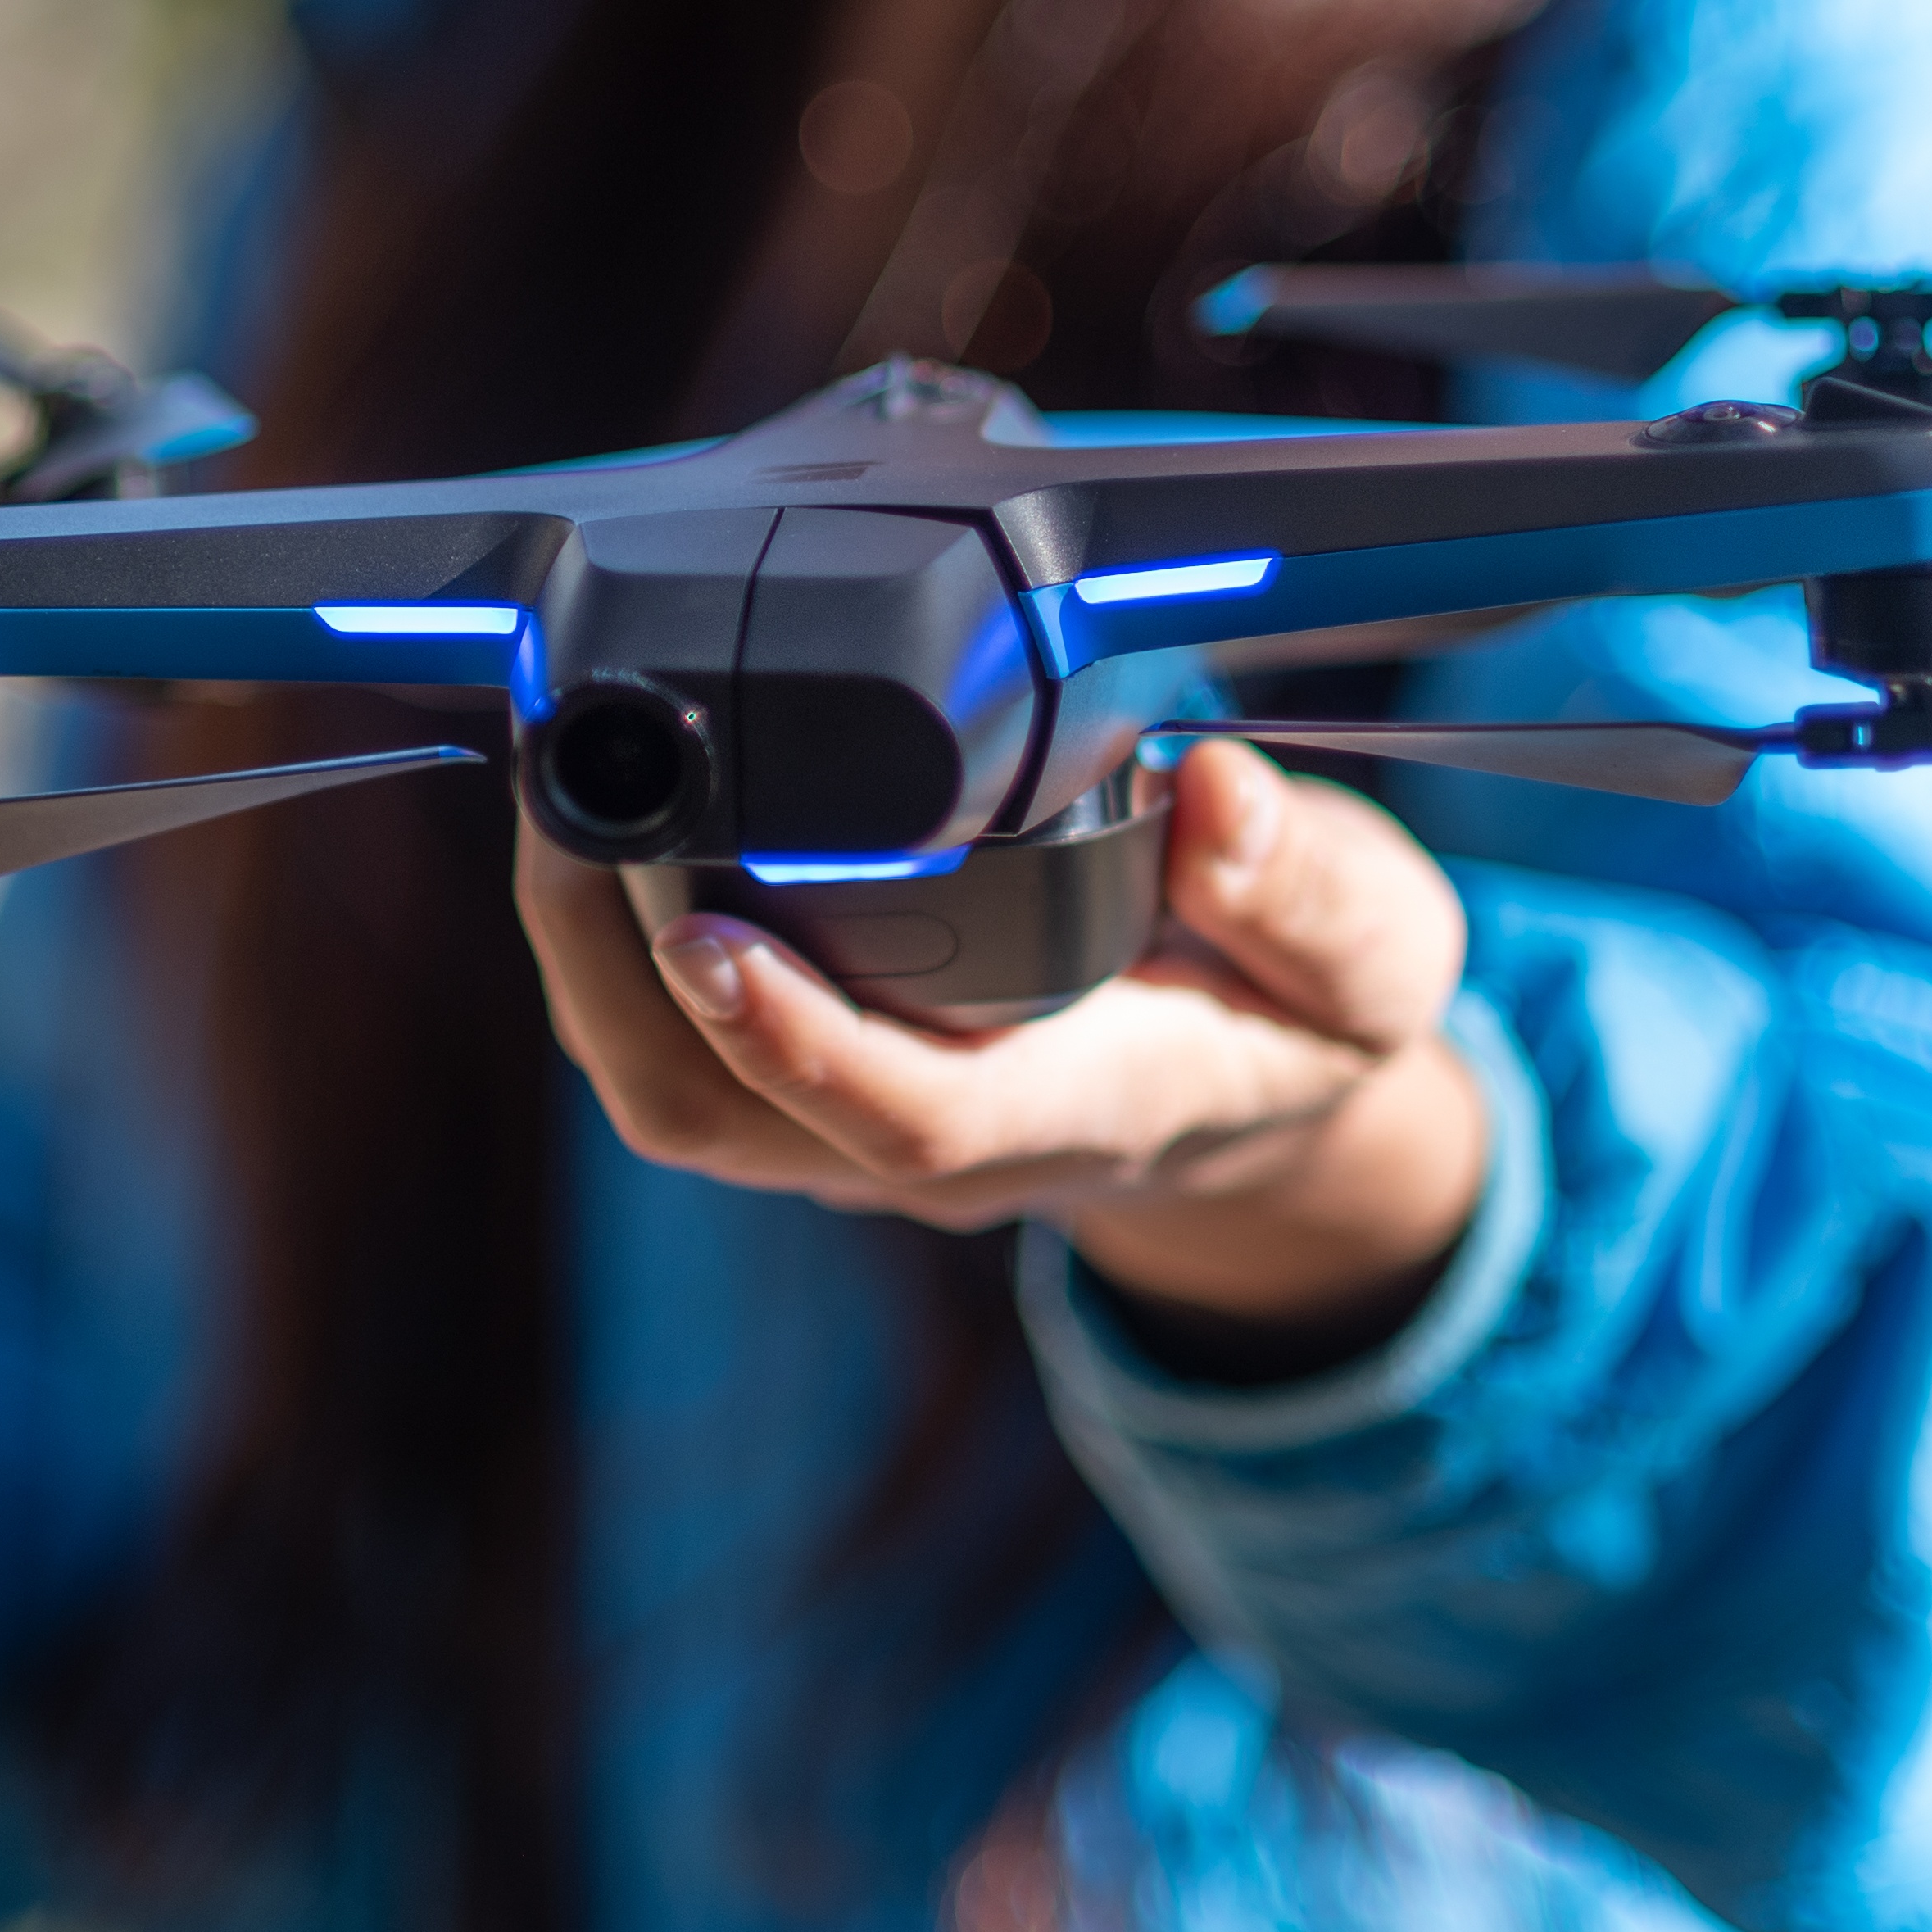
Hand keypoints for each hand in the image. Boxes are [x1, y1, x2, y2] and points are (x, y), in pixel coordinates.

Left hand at [514, 741, 1486, 1369]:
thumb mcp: (1374, 949)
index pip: (908, 1112)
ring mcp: (854, 1134)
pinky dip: (602, 948)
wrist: (1259, 1091)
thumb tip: (1220, 794)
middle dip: (612, 963)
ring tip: (557, 784)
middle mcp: (939, 1147)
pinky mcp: (804, 1091)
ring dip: (584, 954)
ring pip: (666, 1089)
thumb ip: (1311, 886)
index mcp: (1079, 1107)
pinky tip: (594, 824)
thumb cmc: (1304, 1007)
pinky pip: (665, 1050)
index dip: (797, 1037)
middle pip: (720, 1112)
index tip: (703, 931)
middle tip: (569, 786)